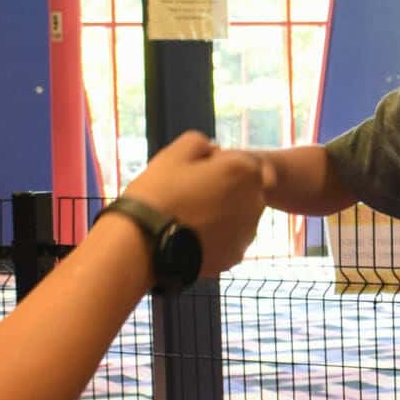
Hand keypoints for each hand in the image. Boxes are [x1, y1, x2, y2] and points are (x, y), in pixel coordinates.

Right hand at [126, 132, 275, 276]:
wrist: (145, 246)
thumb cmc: (159, 194)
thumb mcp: (175, 153)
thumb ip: (202, 143)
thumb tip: (214, 151)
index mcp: (244, 172)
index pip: (249, 163)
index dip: (225, 164)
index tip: (201, 172)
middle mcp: (255, 203)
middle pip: (247, 191)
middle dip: (228, 189)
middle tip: (193, 194)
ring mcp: (247, 233)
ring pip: (239, 217)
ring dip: (223, 213)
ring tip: (190, 217)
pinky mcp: (236, 256)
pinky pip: (230, 239)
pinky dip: (217, 236)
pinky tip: (192, 235)